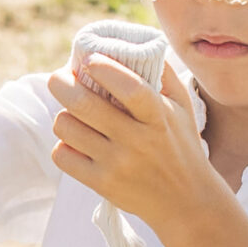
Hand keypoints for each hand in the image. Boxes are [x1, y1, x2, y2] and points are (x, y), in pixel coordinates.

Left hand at [49, 59, 227, 238]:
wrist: (187, 203)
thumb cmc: (182, 147)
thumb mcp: (183, 108)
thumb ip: (164, 74)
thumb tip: (136, 43)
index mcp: (159, 117)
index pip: (129, 88)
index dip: (104, 68)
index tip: (90, 59)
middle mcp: (138, 141)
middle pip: (84, 104)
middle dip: (61, 83)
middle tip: (59, 78)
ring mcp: (117, 164)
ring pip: (67, 127)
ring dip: (63, 115)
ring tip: (73, 114)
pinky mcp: (102, 184)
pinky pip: (63, 156)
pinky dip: (63, 145)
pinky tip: (76, 142)